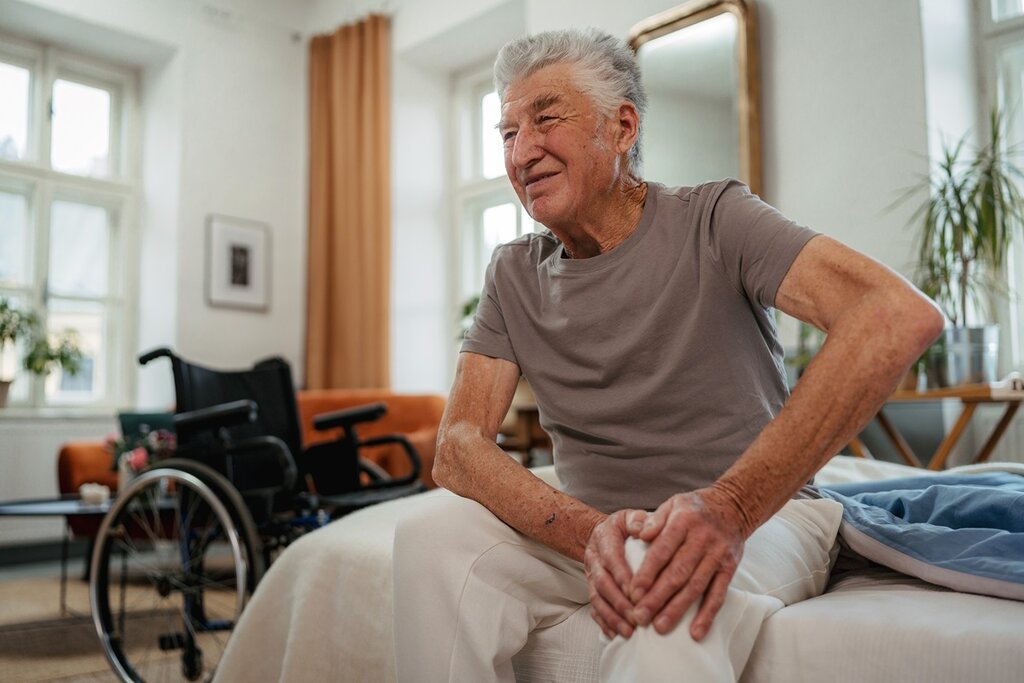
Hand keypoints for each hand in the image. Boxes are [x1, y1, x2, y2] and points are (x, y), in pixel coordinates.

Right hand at [583, 509, 647, 638]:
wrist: (602, 532)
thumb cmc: (623, 526)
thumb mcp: (630, 516)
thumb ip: (638, 520)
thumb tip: (644, 529)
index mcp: (604, 538)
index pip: (611, 558)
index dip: (622, 576)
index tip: (637, 592)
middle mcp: (593, 558)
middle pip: (602, 583)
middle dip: (619, 603)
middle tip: (636, 617)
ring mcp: (590, 575)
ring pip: (597, 599)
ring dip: (612, 617)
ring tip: (629, 632)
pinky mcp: (592, 590)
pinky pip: (594, 609)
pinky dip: (604, 623)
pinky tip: (616, 635)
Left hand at [626, 489, 744, 639]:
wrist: (734, 506)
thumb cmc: (695, 508)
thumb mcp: (672, 504)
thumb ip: (655, 520)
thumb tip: (639, 534)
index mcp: (684, 521)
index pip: (662, 550)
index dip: (647, 573)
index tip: (632, 592)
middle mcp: (702, 539)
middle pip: (677, 573)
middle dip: (657, 597)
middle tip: (639, 617)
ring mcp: (718, 555)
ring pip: (695, 587)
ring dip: (677, 609)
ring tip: (659, 627)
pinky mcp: (730, 569)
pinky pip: (718, 594)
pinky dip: (707, 615)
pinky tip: (695, 632)